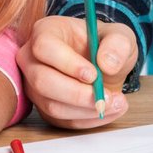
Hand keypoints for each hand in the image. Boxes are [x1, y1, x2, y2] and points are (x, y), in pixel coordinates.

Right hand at [17, 14, 134, 128]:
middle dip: (76, 93)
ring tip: (115, 102)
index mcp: (46, 32)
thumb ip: (117, 43)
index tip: (93, 74)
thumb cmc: (104, 44)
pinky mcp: (46, 107)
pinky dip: (88, 119)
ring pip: (51, 105)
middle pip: (42, 81)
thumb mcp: (120, 35)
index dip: (67, 63)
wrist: (104, 63)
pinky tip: (109, 110)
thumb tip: (107, 64)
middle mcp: (33, 59)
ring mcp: (35, 86)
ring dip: (85, 109)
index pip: (44, 47)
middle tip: (105, 96)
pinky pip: (62, 121)